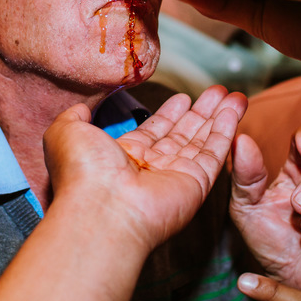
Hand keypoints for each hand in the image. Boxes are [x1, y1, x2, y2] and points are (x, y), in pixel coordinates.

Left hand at [44, 85, 244, 251]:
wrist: (103, 208)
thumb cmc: (83, 173)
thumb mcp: (66, 132)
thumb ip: (75, 116)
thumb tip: (81, 108)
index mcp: (122, 157)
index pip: (153, 132)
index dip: (170, 114)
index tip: (184, 98)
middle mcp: (150, 169)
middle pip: (183, 134)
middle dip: (201, 113)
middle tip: (217, 92)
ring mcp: (175, 177)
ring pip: (202, 141)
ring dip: (219, 117)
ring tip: (233, 95)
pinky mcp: (196, 184)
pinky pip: (214, 153)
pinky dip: (226, 130)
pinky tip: (234, 110)